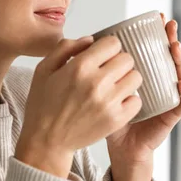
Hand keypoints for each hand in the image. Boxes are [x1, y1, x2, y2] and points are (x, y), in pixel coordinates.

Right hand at [15, 36, 142, 178]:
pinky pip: (137, 100)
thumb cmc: (43, 105)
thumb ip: (66, 47)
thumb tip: (90, 39)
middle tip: (107, 70)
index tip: (102, 54)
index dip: (107, 47)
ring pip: (136, 78)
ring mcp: (109, 102)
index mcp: (79, 67)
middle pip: (127, 59)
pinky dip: (129, 99)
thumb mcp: (44, 68)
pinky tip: (115, 101)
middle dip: (117, 61)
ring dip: (126, 78)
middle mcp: (97, 83)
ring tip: (113, 85)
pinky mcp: (116, 119)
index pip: (113, 43)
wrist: (46, 140)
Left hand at [106, 13, 180, 164]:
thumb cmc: (102, 114)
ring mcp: (166, 97)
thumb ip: (96, 67)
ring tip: (174, 48)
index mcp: (141, 73)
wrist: (114, 144)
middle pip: (169, 57)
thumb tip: (88, 39)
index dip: (157, 34)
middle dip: (171, 39)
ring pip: (180, 75)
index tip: (156, 18)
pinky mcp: (170, 116)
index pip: (153, 49)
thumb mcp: (99, 86)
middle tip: (169, 25)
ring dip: (180, 61)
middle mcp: (157, 82)